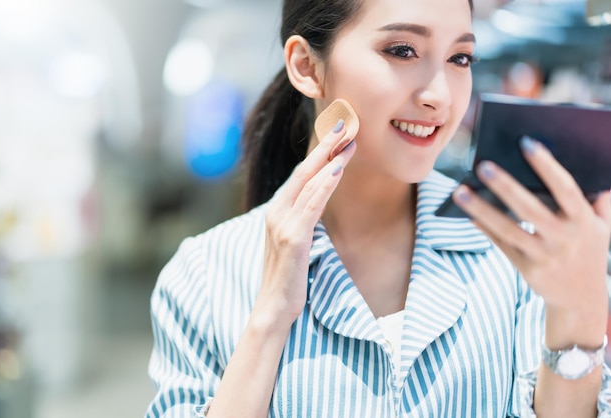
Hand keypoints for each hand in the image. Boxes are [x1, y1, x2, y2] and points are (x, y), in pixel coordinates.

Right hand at [257, 121, 356, 325]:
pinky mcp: (292, 237)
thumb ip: (303, 217)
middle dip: (325, 146)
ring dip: (330, 159)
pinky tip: (336, 170)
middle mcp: (276, 211)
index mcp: (277, 210)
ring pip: (308, 183)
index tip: (337, 134)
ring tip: (349, 140)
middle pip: (304, 171)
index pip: (301, 175)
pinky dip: (324, 186)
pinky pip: (311, 206)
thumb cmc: (287, 276)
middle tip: (345, 124)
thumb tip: (320, 199)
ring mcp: (282, 223)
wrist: (273, 307)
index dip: (320, 152)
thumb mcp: (294, 240)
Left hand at [453, 137, 610, 343]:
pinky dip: (484, 229)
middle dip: (505, 186)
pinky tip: (467, 214)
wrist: (582, 300)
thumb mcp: (604, 226)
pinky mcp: (527, 268)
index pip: (565, 187)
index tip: (527, 142)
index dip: (547, 165)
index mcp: (584, 221)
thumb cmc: (589, 251)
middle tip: (482, 165)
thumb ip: (602, 200)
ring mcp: (544, 255)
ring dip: (481, 209)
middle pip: (530, 208)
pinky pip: (502, 244)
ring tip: (459, 190)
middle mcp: (564, 238)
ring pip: (508, 228)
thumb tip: (596, 170)